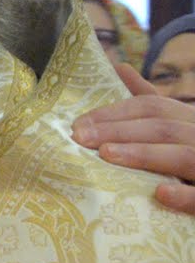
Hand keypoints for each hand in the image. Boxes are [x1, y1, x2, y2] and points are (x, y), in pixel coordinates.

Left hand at [74, 61, 194, 214]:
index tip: (78, 124)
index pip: (154, 107)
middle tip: (80, 138)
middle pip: (164, 129)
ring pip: (185, 156)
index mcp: (191, 122)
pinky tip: (160, 194)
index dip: (116, 113)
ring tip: (108, 155)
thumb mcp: (176, 128)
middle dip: (120, 131)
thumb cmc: (190, 161)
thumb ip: (150, 105)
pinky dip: (184, 195)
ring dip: (145, 154)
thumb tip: (120, 68)